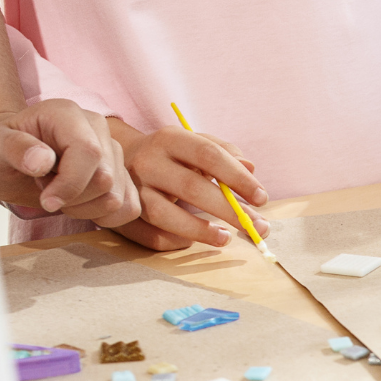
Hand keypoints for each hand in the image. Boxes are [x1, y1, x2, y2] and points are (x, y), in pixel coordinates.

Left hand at [0, 99, 139, 225]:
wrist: (6, 160)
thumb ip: (14, 148)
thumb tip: (42, 160)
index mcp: (67, 115)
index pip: (89, 152)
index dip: (71, 184)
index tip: (46, 201)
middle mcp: (97, 129)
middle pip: (106, 179)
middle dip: (74, 199)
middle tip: (46, 192)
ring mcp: (113, 153)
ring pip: (118, 197)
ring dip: (86, 209)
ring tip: (60, 196)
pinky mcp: (122, 176)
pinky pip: (130, 207)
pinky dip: (106, 217)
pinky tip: (81, 208)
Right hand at [107, 121, 269, 252]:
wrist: (119, 159)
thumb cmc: (172, 156)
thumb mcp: (195, 145)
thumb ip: (225, 153)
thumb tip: (251, 168)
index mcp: (170, 139)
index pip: (208, 154)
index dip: (238, 178)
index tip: (261, 198)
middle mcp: (148, 161)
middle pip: (191, 187)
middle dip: (228, 210)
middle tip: (256, 227)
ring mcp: (133, 189)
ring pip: (166, 215)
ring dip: (200, 231)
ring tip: (226, 238)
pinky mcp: (126, 213)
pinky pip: (152, 235)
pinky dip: (176, 242)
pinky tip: (193, 241)